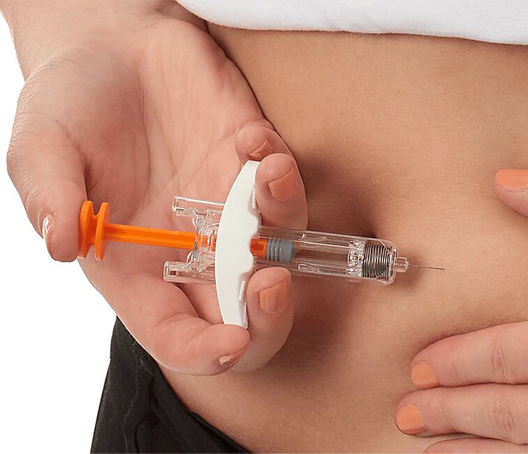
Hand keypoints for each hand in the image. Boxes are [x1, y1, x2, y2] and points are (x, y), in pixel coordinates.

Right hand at [5, 2, 307, 373]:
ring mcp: (229, 208)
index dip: (204, 350)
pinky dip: (281, 168)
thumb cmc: (69, 104)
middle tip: (269, 282)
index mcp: (134, 269)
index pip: (175, 333)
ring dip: (283, 221)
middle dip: (269, 315)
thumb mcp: (42, 146)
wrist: (108, 44)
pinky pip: (286, 183)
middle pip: (244, 312)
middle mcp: (190, 250)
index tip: (230, 343)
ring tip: (268, 176)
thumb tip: (61, 244)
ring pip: (280, 245)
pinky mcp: (254, 165)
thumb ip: (51, 194)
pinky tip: (253, 139)